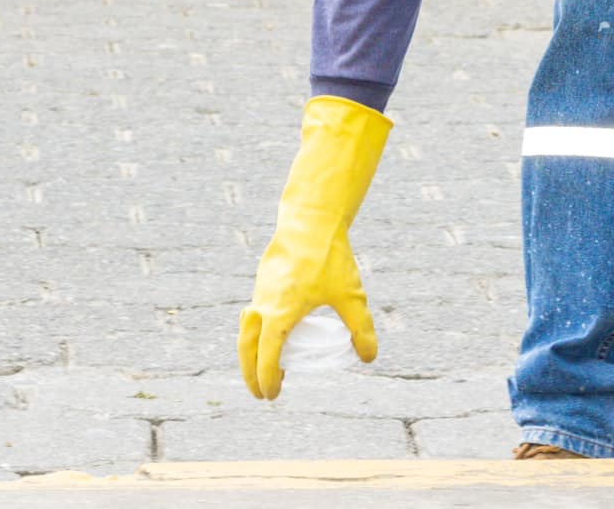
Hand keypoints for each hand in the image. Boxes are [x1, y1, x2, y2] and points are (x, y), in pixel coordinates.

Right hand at [238, 97, 390, 398]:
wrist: (310, 220)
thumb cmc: (330, 258)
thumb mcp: (352, 295)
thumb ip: (361, 328)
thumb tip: (368, 358)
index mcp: (280, 312)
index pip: (267, 355)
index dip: (267, 378)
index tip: (272, 393)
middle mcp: (263, 305)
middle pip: (246, 348)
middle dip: (250, 374)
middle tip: (261, 394)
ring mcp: (259, 293)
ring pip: (244, 331)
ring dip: (249, 355)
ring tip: (264, 371)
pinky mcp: (262, 283)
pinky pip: (251, 316)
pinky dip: (254, 334)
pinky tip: (271, 338)